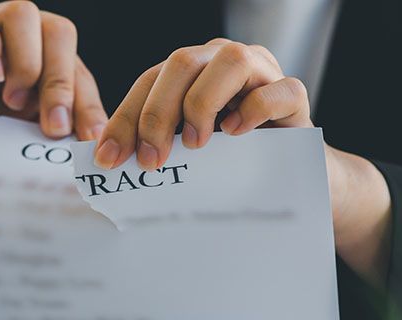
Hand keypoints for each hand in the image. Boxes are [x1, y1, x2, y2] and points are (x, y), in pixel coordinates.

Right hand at [0, 1, 107, 167]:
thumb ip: (56, 133)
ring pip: (23, 13)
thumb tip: (96, 145)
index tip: (89, 138)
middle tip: (53, 125)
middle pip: (59, 32)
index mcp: (50, 65)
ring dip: (27, 60)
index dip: (88, 104)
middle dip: (61, 81)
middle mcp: (25, 40)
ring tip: (13, 101)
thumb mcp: (25, 137)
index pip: (80, 73)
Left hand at [96, 39, 393, 286]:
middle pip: (182, 63)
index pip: (149, 81)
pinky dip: (254, 108)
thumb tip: (107, 162)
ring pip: (230, 60)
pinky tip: (237, 134)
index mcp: (191, 72)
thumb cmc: (231, 161)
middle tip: (152, 160)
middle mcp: (222, 61)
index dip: (125, 118)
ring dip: (203, 102)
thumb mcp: (187, 152)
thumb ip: (156, 146)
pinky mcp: (294, 94)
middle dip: (158, 112)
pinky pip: (277, 89)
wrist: (291, 177)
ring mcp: (262, 71)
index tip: (109, 159)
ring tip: (196, 144)